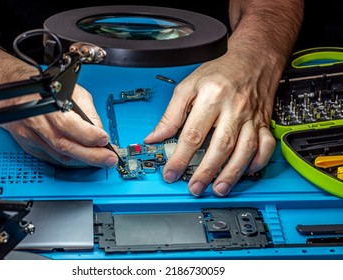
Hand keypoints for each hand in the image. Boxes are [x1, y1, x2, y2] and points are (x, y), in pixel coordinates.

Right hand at [2, 84, 118, 167]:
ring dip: (83, 160)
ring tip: (101, 160)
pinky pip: (52, 158)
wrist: (14, 92)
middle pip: (65, 145)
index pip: (69, 124)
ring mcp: (31, 135)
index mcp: (47, 104)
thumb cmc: (46, 88)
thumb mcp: (72, 91)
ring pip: (59, 155)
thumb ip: (87, 112)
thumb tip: (100, 132)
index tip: (104, 140)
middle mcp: (37, 121)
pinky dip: (69, 160)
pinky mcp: (28, 145)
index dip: (89, 135)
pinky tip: (82, 160)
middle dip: (91, 155)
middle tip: (109, 159)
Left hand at [144, 51, 276, 196]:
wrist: (252, 60)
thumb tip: (156, 136)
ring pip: (244, 150)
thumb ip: (171, 113)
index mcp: (211, 98)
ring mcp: (251, 118)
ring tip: (218, 189)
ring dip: (231, 173)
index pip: (192, 134)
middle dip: (206, 171)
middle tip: (194, 188)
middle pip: (220, 146)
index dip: (180, 157)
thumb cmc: (220, 73)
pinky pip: (266, 146)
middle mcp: (233, 109)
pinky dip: (258, 162)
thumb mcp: (188, 86)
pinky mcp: (264, 123)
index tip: (171, 172)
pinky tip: (246, 172)